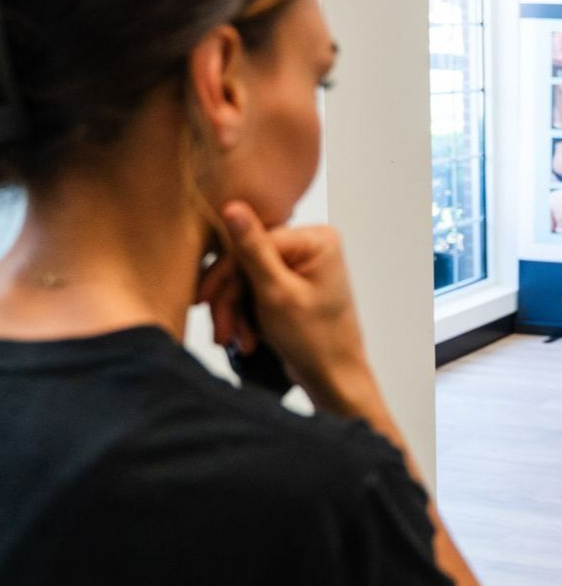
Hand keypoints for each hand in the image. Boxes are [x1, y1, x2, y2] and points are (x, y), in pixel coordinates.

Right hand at [196, 201, 367, 400]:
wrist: (333, 379)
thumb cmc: (316, 341)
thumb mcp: (277, 293)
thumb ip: (252, 249)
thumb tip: (232, 206)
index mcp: (316, 239)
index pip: (253, 242)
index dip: (226, 274)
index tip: (204, 301)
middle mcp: (310, 246)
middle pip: (247, 261)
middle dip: (231, 300)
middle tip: (222, 332)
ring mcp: (300, 266)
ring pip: (246, 279)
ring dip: (236, 312)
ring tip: (238, 341)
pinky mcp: (290, 286)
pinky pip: (255, 291)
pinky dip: (246, 316)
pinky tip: (247, 339)